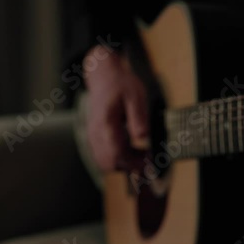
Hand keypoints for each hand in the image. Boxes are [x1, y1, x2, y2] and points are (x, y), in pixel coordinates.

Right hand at [83, 45, 148, 172]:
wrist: (104, 77)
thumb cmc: (121, 85)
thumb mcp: (136, 96)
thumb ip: (138, 118)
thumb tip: (143, 138)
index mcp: (106, 123)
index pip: (118, 153)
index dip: (135, 163)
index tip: (150, 162)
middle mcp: (96, 133)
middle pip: (110, 163)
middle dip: (130, 166)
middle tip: (149, 160)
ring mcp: (92, 136)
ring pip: (105, 163)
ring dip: (124, 164)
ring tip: (142, 154)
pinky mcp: (94, 138)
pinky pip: (103, 157)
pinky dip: (118, 159)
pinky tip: (133, 150)